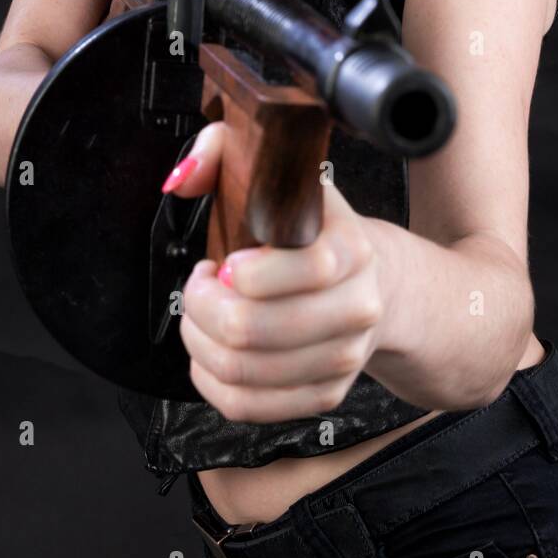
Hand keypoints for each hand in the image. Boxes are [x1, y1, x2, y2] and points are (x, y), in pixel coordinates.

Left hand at [161, 122, 386, 422]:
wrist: (374, 280)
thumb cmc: (312, 229)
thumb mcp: (278, 175)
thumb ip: (223, 153)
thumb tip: (183, 178)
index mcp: (353, 248)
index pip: (307, 269)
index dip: (246, 271)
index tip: (225, 261)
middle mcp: (358, 307)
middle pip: (253, 329)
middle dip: (202, 307)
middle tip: (201, 286)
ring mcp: (343, 357)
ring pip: (242, 372)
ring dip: (200, 340)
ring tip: (202, 313)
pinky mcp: (324, 394)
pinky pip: (246, 405)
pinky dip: (209, 378)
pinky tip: (211, 348)